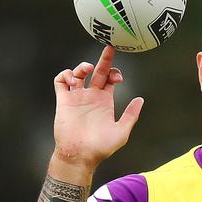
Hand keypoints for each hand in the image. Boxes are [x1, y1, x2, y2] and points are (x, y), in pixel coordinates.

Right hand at [52, 46, 143, 172]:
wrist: (80, 155)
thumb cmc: (100, 148)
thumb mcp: (122, 132)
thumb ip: (131, 115)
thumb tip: (140, 99)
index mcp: (104, 102)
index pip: (109, 79)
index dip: (114, 72)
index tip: (117, 78)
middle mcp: (90, 97)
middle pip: (97, 71)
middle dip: (104, 59)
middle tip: (110, 46)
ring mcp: (76, 98)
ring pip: (78, 73)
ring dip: (82, 66)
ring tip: (86, 70)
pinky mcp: (63, 101)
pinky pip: (60, 81)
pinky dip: (65, 75)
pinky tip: (72, 80)